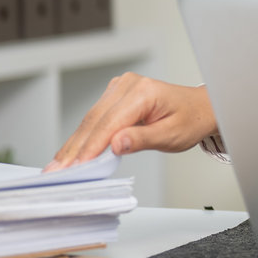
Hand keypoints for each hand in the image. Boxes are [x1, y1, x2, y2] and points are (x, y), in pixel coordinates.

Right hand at [44, 73, 217, 170]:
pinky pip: (95, 118)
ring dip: (74, 144)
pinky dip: (83, 136)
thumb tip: (115, 144)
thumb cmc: (190, 119)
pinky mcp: (115, 96)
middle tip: (57, 172)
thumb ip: (143, 139)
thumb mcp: (172, 135)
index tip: (76, 167)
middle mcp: (128, 85)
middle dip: (75, 149)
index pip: (110, 123)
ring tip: (57, 166)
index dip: (91, 147)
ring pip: (91, 119)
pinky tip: (71, 152)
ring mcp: (120, 88)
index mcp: (143, 91)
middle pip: (95, 120)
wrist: (200, 108)